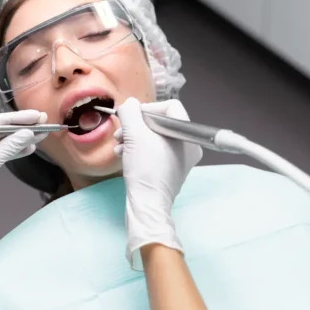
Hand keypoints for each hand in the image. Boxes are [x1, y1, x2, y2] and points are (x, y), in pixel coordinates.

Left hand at [0, 110, 46, 259]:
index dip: (16, 118)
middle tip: (42, 121)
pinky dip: (14, 150)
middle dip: (20, 127)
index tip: (35, 116)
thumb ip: (7, 148)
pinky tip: (30, 148)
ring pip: (1, 140)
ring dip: (20, 138)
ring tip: (41, 134)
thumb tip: (28, 134)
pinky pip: (0, 152)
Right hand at [114, 98, 201, 269]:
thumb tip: (129, 105)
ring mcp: (181, 159)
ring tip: (119, 146)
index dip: (148, 108)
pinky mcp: (171, 170)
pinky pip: (155, 151)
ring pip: (155, 137)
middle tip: (121, 134)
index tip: (132, 118)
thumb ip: (130, 112)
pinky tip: (124, 155)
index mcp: (186, 134)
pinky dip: (139, 150)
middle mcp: (189, 145)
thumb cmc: (145, 169)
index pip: (170, 106)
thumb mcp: (134, 134)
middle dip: (137, 125)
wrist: (147, 205)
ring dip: (134, 138)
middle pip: (160, 122)